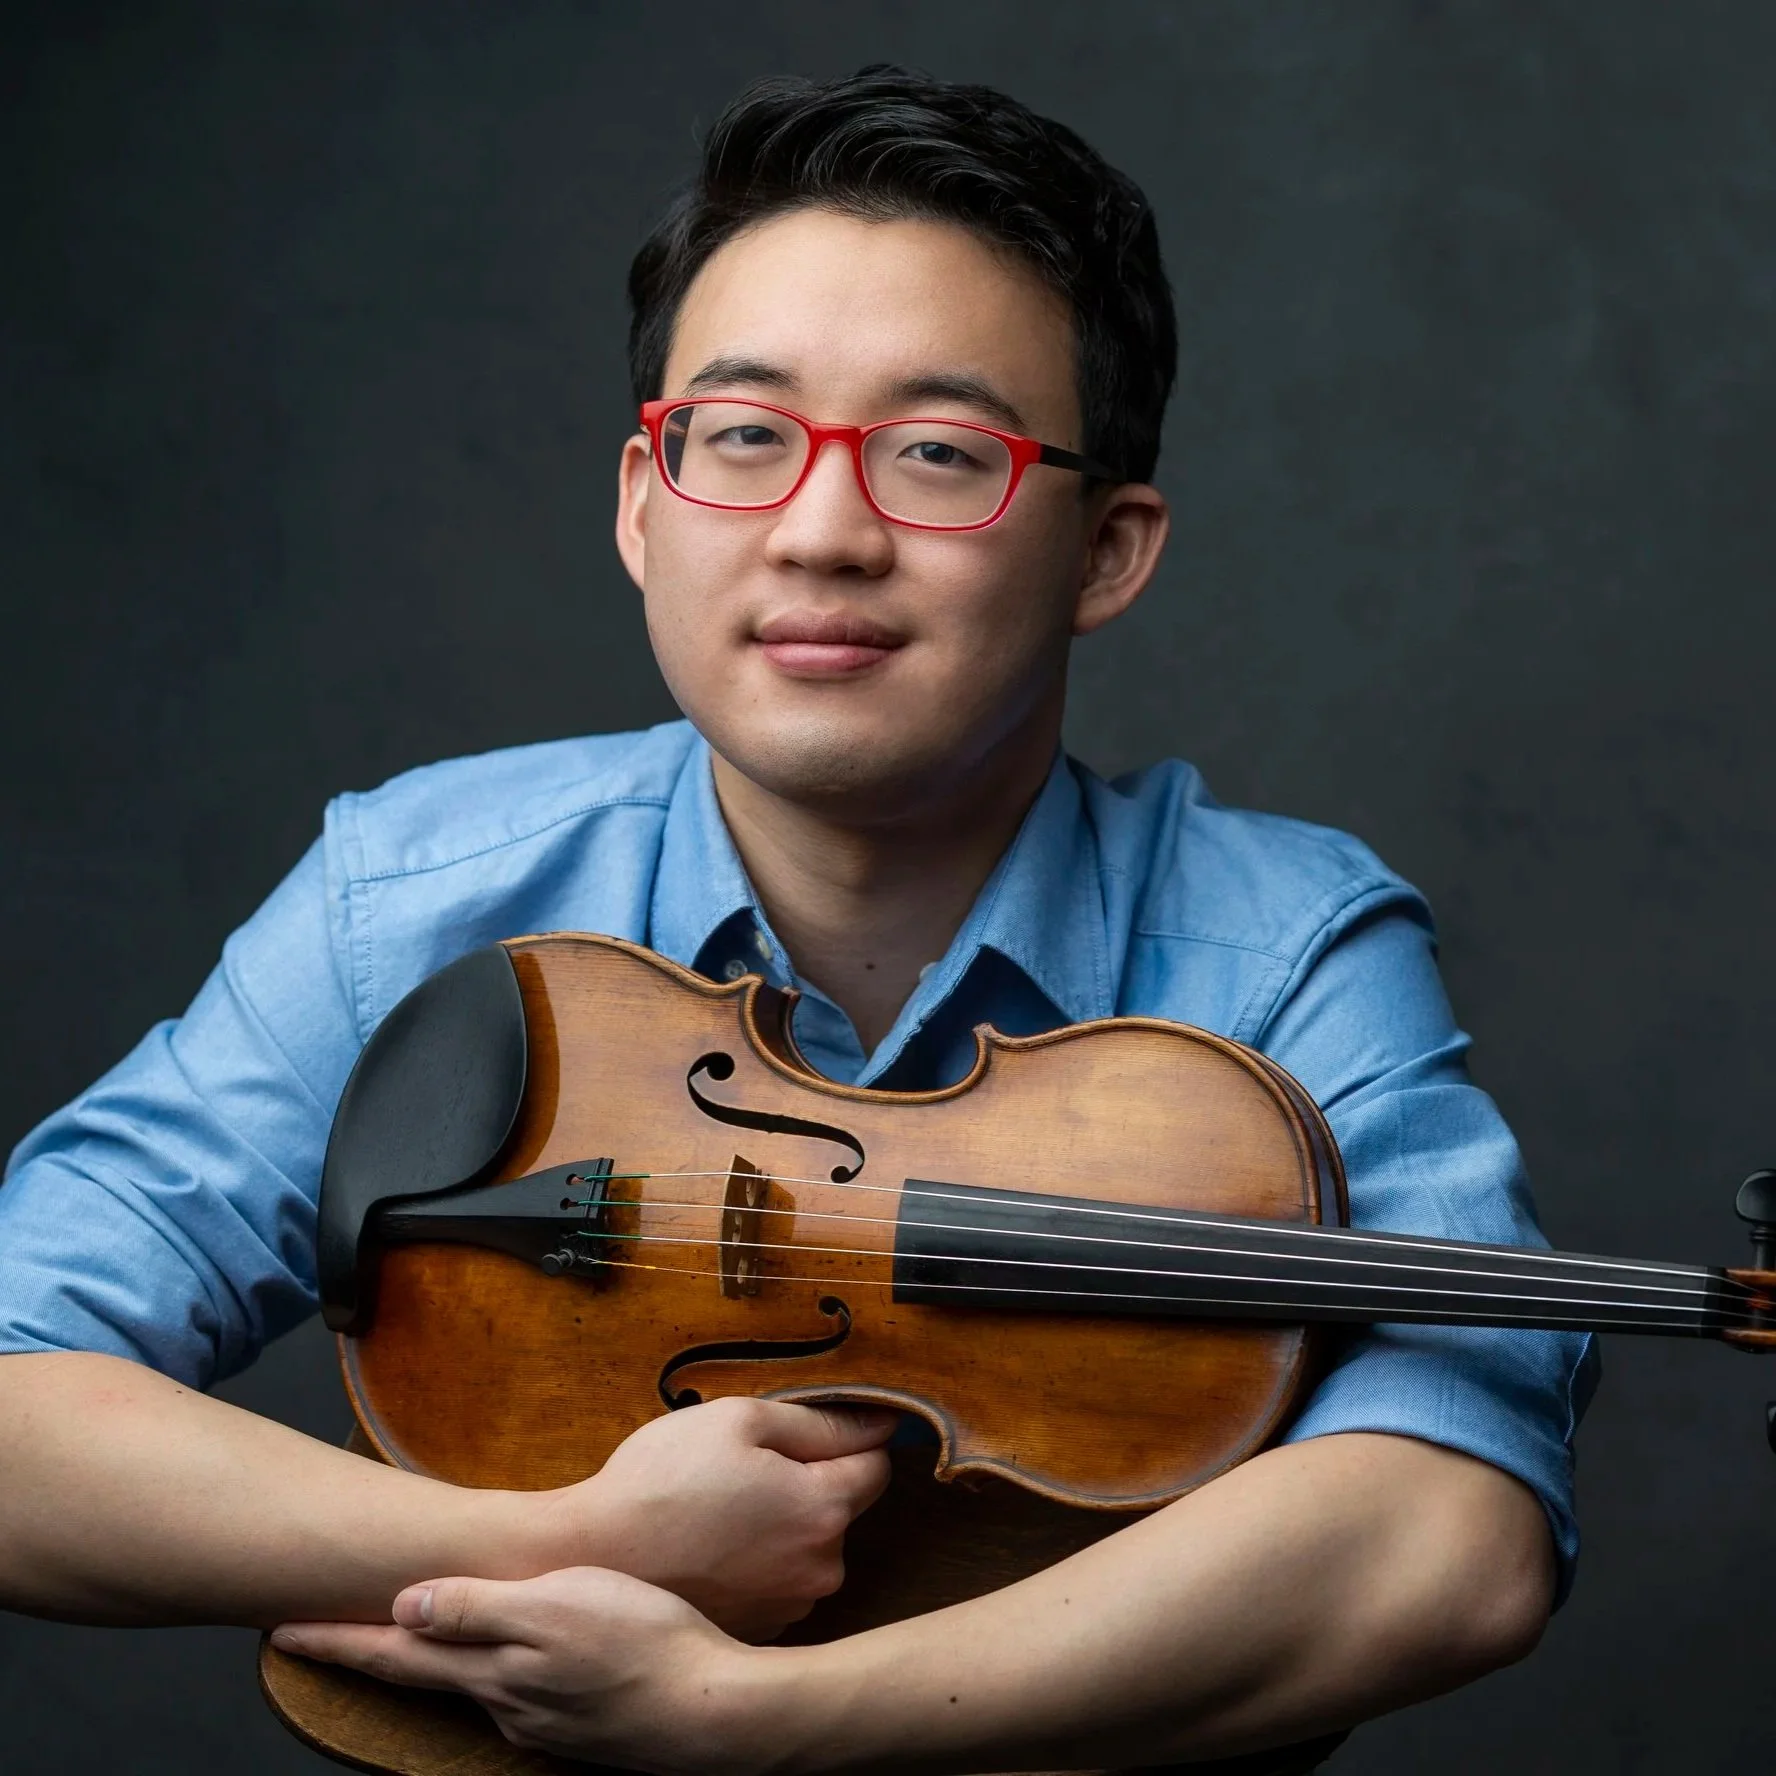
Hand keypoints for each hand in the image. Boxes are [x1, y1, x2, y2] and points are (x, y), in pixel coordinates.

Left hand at [273, 1566, 772, 1772]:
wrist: (712, 1713)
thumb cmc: (643, 1643)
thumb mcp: (558, 1605)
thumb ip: (479, 1609)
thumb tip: (402, 1606)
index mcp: (492, 1669)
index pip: (394, 1653)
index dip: (336, 1640)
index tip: (279, 1630)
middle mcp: (504, 1702)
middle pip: (426, 1671)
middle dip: (373, 1649)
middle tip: (323, 1628)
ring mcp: (541, 1720)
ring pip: (475, 1682)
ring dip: (440, 1658)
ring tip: (416, 1631)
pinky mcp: (578, 1724)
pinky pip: (518, 1693)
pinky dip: (495, 1672)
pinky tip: (514, 1657)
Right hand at [550, 1397, 895, 1638]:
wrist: (589, 1560)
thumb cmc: (662, 1480)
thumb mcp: (740, 1420)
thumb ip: (819, 1421)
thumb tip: (880, 1422)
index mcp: (823, 1509)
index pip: (876, 1465)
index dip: (847, 1440)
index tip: (807, 1433)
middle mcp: (820, 1569)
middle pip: (841, 1508)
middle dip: (807, 1484)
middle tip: (742, 1469)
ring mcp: (790, 1607)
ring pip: (808, 1546)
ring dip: (782, 1526)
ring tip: (718, 1512)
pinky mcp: (759, 1630)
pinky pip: (778, 1580)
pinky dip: (757, 1562)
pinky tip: (711, 1548)